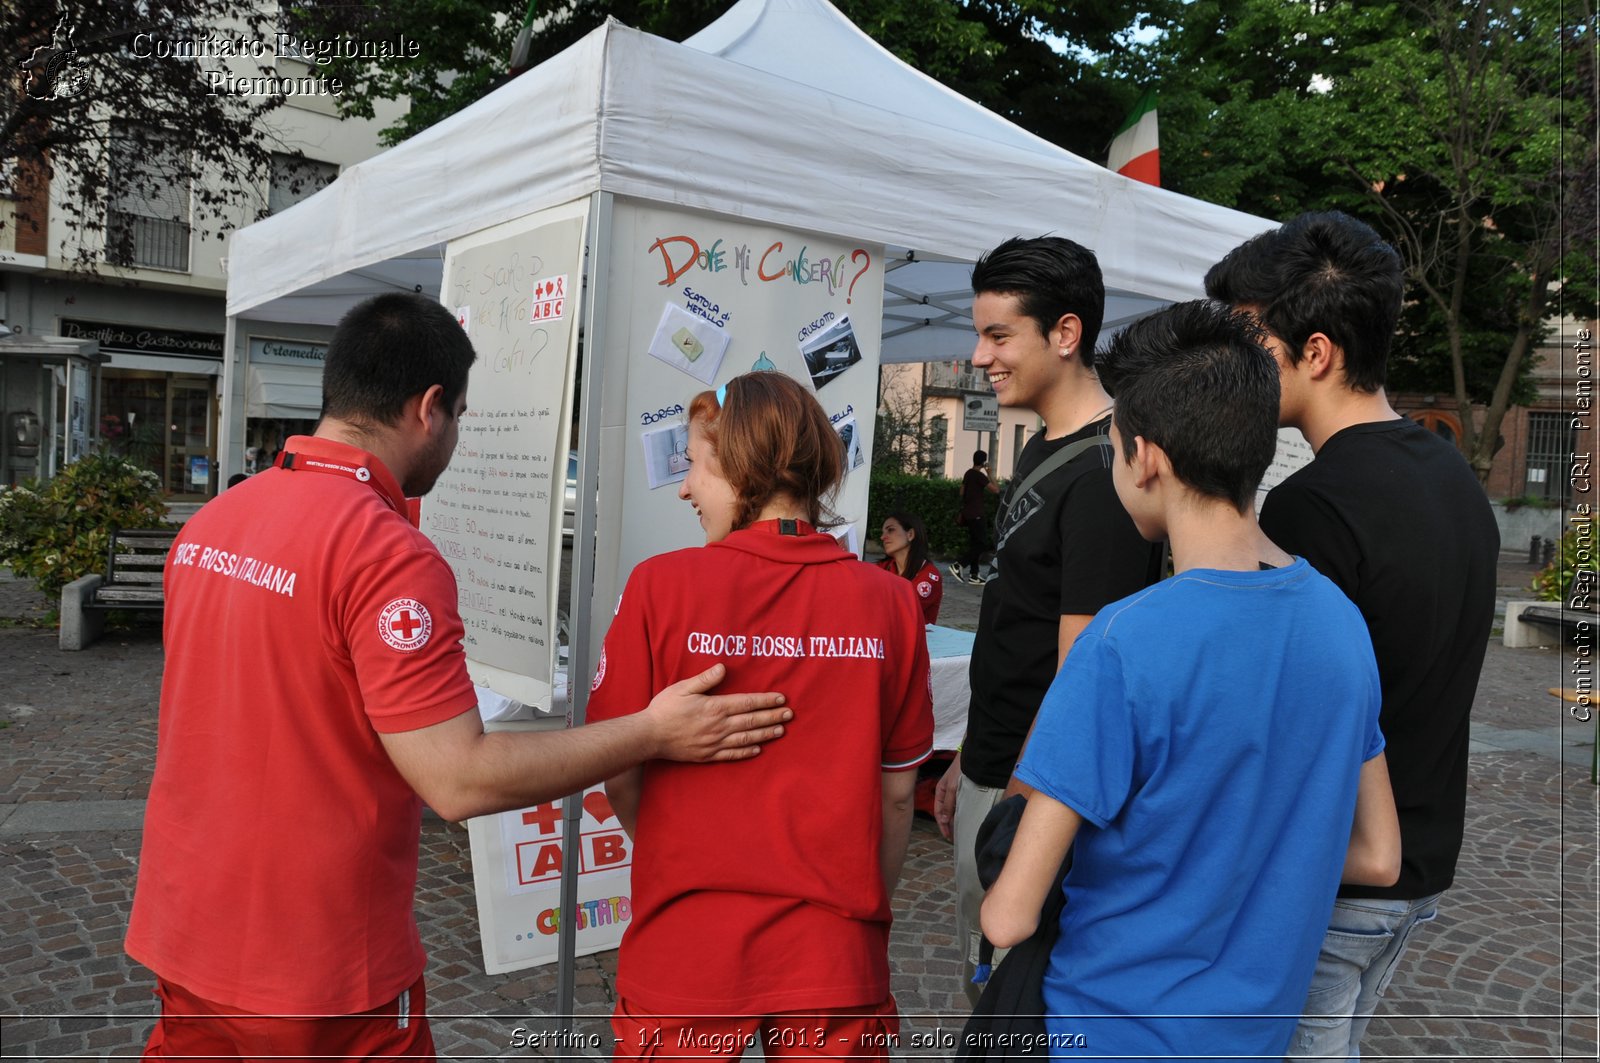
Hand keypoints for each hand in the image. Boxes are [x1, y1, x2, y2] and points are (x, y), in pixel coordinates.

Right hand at [646, 663, 790, 762]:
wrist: (649, 736)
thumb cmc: (664, 709)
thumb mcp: (683, 688)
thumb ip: (705, 679)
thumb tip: (722, 668)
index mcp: (715, 707)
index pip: (747, 703)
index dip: (766, 700)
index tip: (781, 699)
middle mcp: (719, 726)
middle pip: (752, 721)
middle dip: (773, 717)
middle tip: (790, 715)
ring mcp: (714, 742)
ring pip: (746, 738)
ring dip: (765, 734)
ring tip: (781, 731)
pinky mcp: (708, 755)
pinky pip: (732, 754)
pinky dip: (747, 752)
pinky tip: (758, 749)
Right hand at [933, 751, 961, 839]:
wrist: (973, 756)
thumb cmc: (960, 768)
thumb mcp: (952, 788)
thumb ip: (948, 804)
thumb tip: (943, 820)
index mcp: (940, 791)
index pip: (938, 813)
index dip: (942, 826)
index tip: (948, 836)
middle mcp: (946, 792)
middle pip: (945, 813)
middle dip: (949, 825)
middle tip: (956, 837)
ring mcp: (954, 791)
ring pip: (953, 809)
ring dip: (956, 819)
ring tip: (961, 830)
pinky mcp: (963, 790)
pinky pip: (960, 804)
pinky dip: (962, 812)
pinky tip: (967, 817)